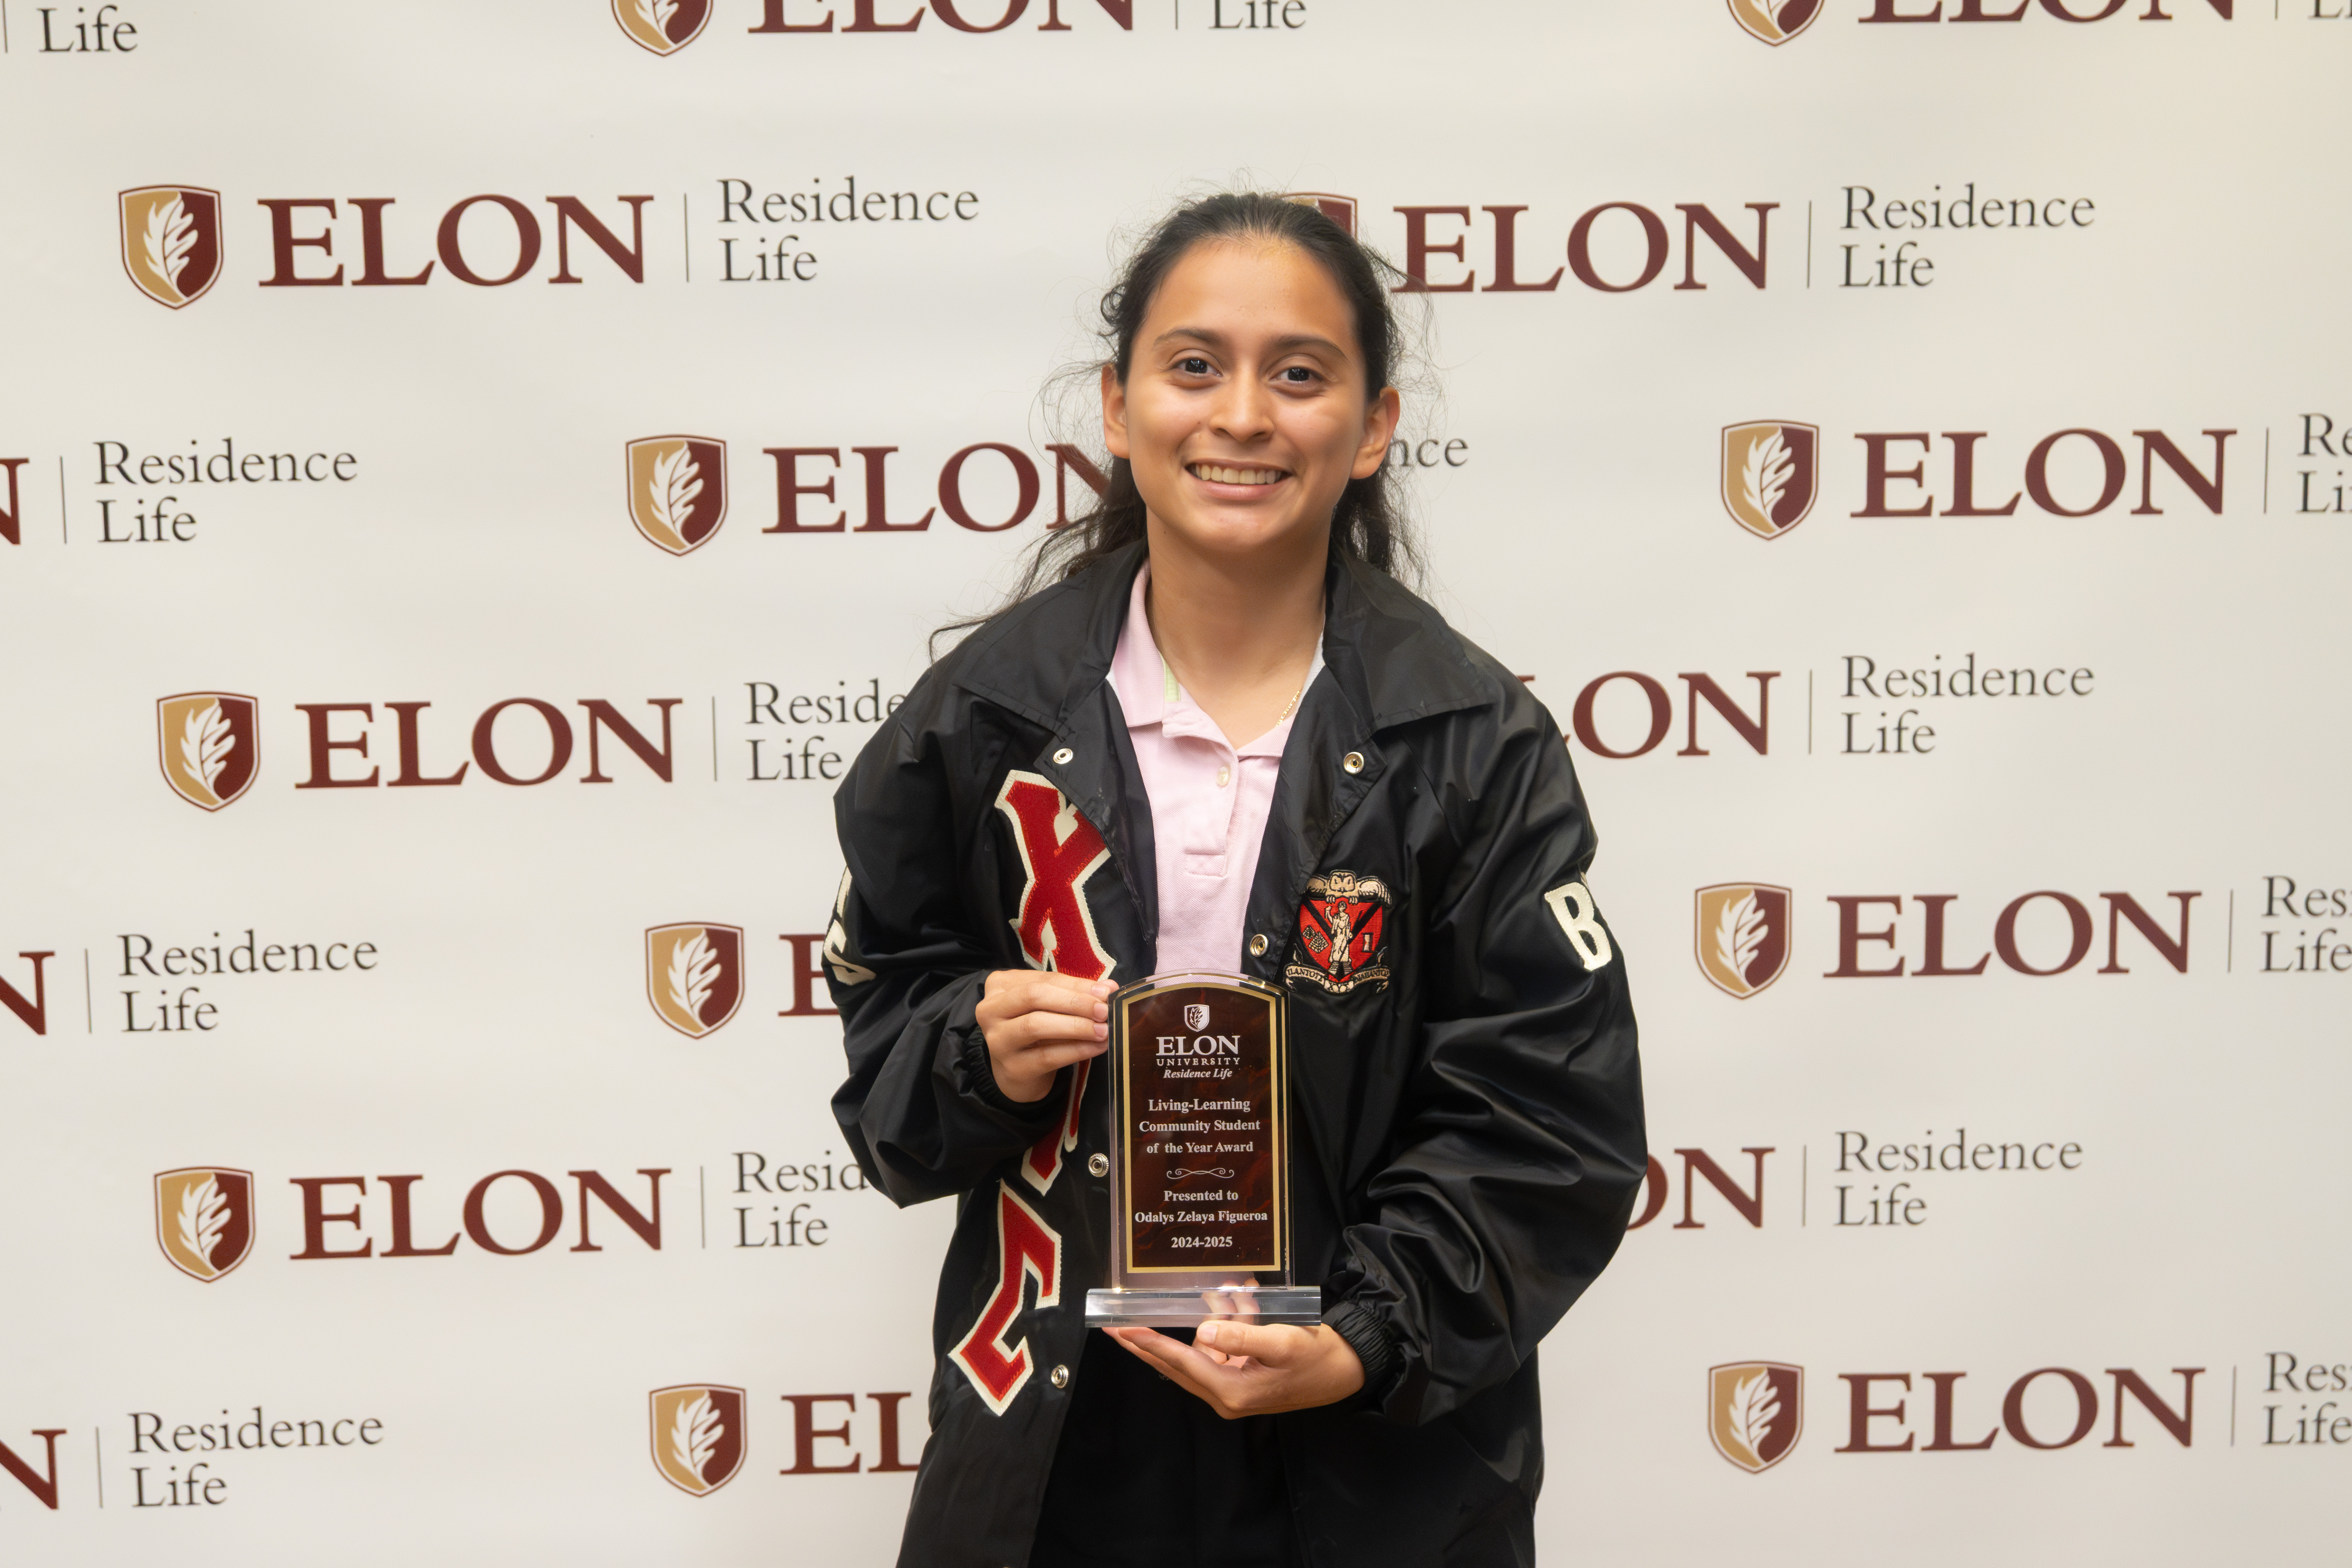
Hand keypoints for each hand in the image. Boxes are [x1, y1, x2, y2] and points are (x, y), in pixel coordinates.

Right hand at [975, 970, 1111, 1102]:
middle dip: (1074, 1002)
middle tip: (1104, 1010)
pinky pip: (1047, 1056)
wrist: (1016, 1071)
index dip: (1077, 985)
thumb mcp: (1049, 1005)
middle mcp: (990, 1009)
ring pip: (1036, 1025)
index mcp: (1000, 985)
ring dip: (1076, 1026)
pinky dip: (1076, 1050)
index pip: (1043, 979)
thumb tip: (1109, 988)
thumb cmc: (1034, 1030)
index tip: (1106, 991)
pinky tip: (1096, 1047)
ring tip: (1103, 1030)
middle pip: (1034, 996)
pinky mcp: (1012, 1067)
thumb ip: (1074, 993)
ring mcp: (997, 1040)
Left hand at [1106, 1320, 1365, 1418]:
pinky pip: (1221, 1345)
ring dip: (1200, 1323)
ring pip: (1199, 1350)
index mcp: (1230, 1390)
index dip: (1147, 1343)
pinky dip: (1227, 1321)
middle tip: (1113, 1327)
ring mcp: (1233, 1386)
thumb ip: (1241, 1336)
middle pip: (1175, 1364)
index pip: (1179, 1362)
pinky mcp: (1242, 1376)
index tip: (1120, 1328)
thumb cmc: (1316, 1358)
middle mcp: (1225, 1394)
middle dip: (1147, 1341)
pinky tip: (1243, 1299)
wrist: (1346, 1370)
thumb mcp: (1281, 1342)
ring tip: (1195, 1304)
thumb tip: (1203, 1331)